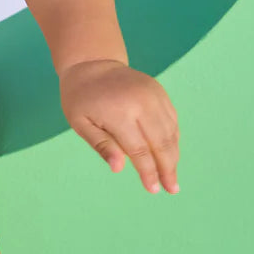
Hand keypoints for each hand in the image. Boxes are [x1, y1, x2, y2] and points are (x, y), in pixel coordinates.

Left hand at [59, 58, 179, 194]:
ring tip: (172, 177)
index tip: (153, 189)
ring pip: (170, 132)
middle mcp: (141, 103)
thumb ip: (101, 145)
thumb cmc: (81, 98)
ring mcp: (153, 95)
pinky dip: (173, 138)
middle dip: (167, 169)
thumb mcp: (80, 123)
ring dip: (173, 156)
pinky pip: (172, 119)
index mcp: (119, 113)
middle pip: (161, 143)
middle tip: (172, 189)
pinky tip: (171, 154)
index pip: (140, 150)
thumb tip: (119, 169)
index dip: (148, 172)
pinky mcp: (160, 91)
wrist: (92, 64)